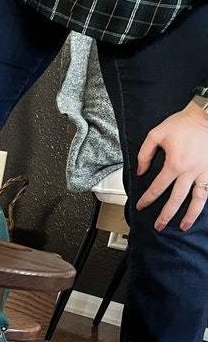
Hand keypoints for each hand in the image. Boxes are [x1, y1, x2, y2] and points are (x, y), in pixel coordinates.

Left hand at [136, 100, 207, 231]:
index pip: (158, 188)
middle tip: (159, 226)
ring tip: (184, 227)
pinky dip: (205, 202)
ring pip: (198, 200)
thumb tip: (141, 171)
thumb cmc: (183, 122)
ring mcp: (205, 172)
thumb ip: (144, 154)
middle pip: (176, 200)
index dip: (147, 199)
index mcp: (175, 164)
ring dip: (190, 215)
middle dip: (166, 215)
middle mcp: (190, 171)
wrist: (207, 114)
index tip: (141, 206)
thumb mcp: (156, 134)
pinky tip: (200, 211)